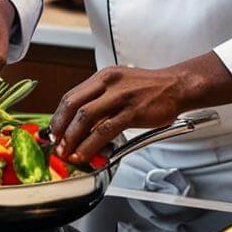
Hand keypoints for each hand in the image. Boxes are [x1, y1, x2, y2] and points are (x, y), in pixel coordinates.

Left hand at [49, 51, 231, 163]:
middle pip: (73, 105)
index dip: (58, 116)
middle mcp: (108, 83)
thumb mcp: (120, 85)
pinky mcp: (132, 111)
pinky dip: (91, 144)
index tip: (54, 132)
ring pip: (86, 118)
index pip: (71, 96)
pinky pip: (105, 129)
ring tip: (67, 154)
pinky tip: (86, 154)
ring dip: (73, 139)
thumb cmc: (150, 88)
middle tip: (56, 145)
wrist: (177, 86)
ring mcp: (120, 96)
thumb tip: (82, 124)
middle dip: (61, 128)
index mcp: (103, 77)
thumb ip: (101, 100)